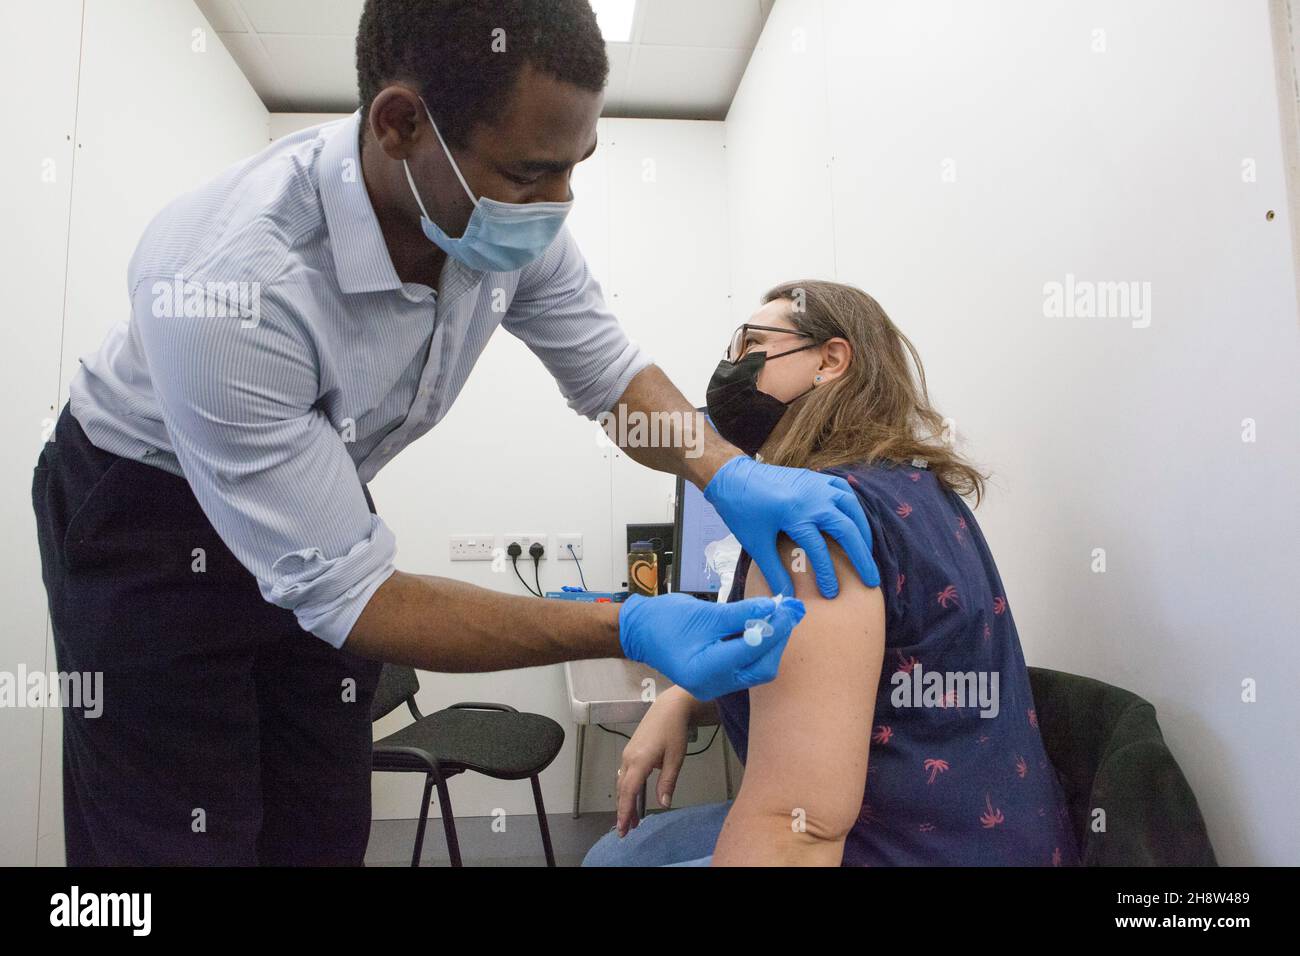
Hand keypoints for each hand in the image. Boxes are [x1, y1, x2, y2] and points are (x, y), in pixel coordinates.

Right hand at [615, 689, 692, 835]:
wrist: (669, 707)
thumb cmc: (674, 732)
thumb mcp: (675, 759)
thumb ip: (667, 783)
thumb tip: (663, 805)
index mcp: (639, 761)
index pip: (629, 792)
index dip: (625, 811)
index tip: (622, 828)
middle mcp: (629, 758)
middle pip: (622, 790)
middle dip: (623, 811)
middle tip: (625, 831)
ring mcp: (628, 754)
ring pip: (622, 783)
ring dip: (625, 801)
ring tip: (631, 819)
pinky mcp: (631, 750)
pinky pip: (625, 774)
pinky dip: (627, 789)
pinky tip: (633, 797)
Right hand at [618, 591, 805, 699]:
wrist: (641, 631)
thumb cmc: (665, 620)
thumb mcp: (704, 613)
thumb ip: (740, 613)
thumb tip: (773, 608)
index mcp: (704, 671)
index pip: (750, 650)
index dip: (774, 628)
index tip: (789, 607)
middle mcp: (712, 685)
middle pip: (760, 668)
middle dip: (777, 639)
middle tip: (789, 611)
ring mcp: (716, 685)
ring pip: (757, 669)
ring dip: (771, 643)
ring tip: (780, 616)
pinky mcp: (719, 679)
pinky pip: (747, 667)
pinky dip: (758, 647)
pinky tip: (764, 626)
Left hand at [703, 455, 880, 598]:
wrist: (733, 478)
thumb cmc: (742, 512)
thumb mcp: (756, 544)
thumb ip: (774, 571)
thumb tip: (787, 599)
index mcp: (796, 515)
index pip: (820, 550)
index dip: (828, 575)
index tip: (832, 593)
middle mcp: (813, 498)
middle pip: (847, 529)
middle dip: (862, 557)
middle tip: (872, 580)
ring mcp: (817, 485)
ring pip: (852, 507)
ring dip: (863, 531)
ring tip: (868, 553)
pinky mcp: (816, 478)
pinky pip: (844, 490)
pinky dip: (853, 506)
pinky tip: (856, 521)